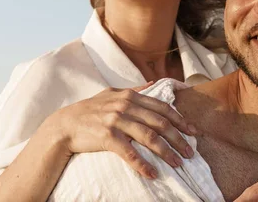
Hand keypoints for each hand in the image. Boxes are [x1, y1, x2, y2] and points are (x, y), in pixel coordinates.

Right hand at [46, 82, 196, 178]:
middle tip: (190, 153)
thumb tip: (152, 84)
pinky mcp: (107, 136)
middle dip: (178, 138)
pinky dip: (142, 164)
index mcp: (130, 96)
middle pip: (160, 123)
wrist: (64, 125)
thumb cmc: (90, 110)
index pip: (162, 108)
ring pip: (149, 137)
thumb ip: (133, 90)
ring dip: (166, 152)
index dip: (181, 120)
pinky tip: (152, 174)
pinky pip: (129, 152)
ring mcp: (116, 120)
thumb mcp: (111, 94)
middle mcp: (125, 106)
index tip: (193, 132)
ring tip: (177, 164)